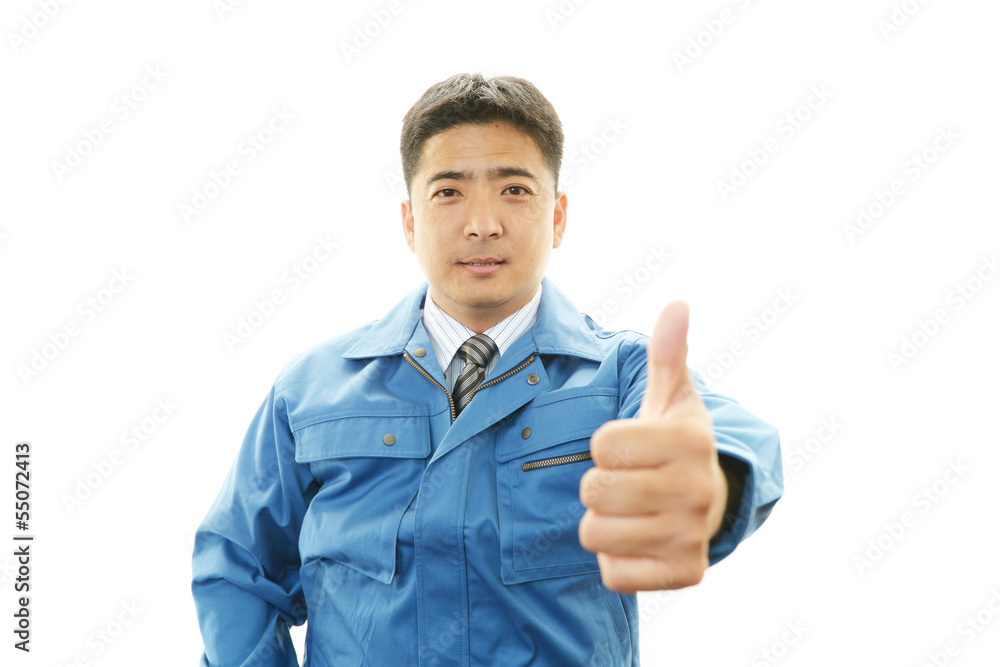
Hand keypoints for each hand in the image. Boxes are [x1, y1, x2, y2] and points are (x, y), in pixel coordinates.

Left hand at [578, 301, 727, 592]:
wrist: (712, 502)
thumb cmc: (674, 444)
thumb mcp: (672, 397)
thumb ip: (668, 352)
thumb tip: (678, 304)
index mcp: (688, 441)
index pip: (601, 445)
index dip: (605, 445)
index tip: (629, 446)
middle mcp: (696, 490)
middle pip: (594, 491)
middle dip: (597, 485)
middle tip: (625, 481)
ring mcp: (691, 536)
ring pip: (596, 534)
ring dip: (603, 523)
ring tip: (631, 511)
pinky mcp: (684, 575)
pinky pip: (613, 573)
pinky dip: (616, 560)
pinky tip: (640, 541)